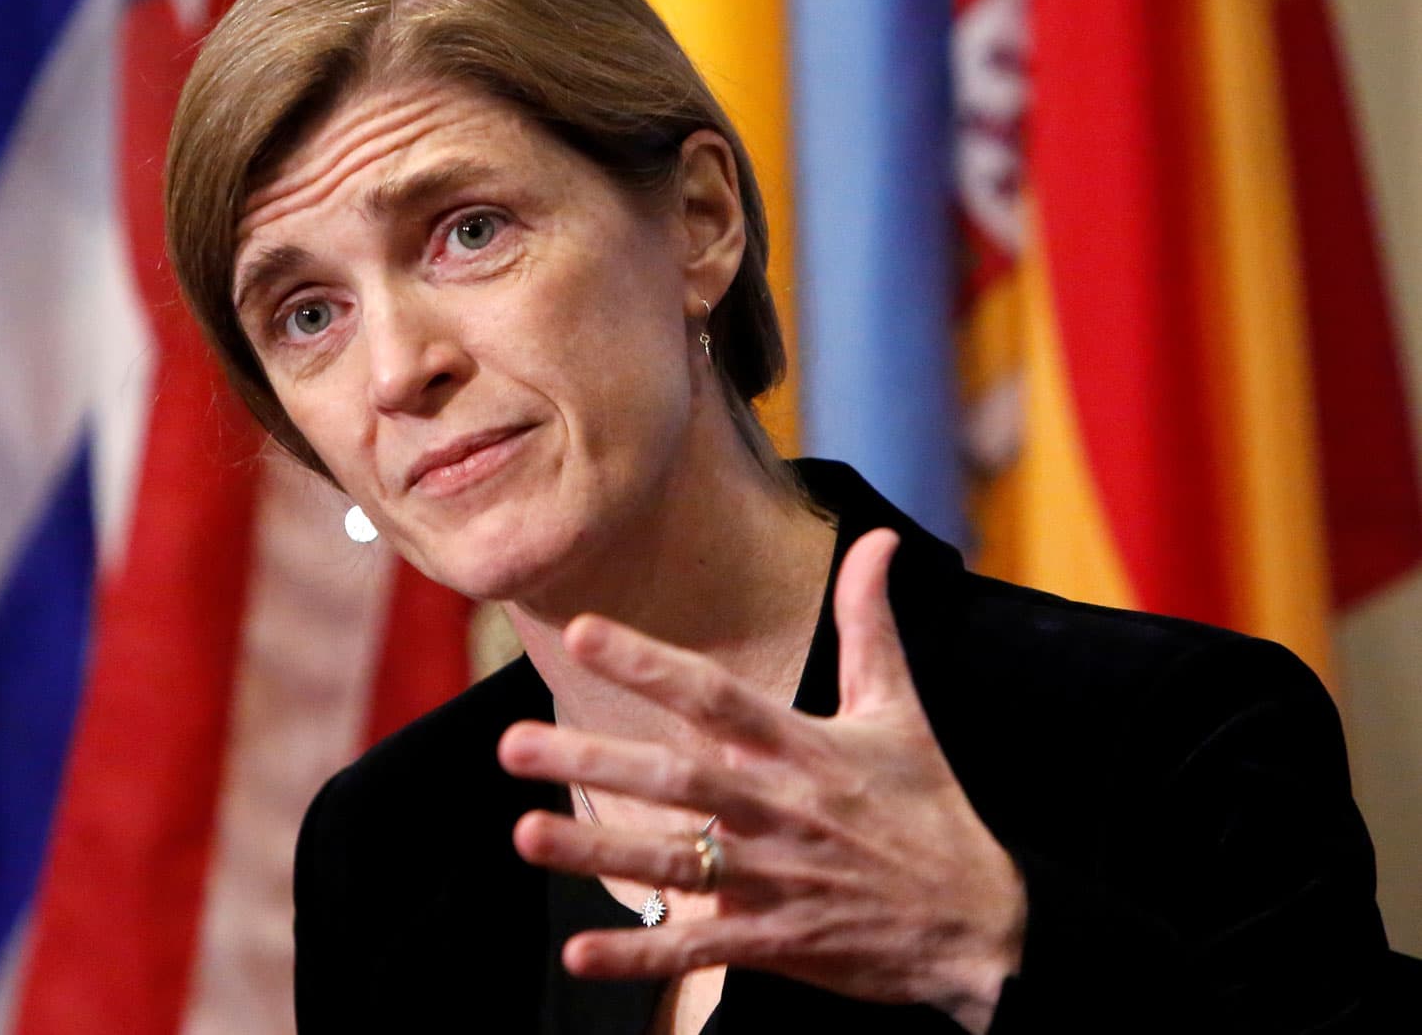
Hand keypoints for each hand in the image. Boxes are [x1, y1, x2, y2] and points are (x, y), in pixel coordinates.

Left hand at [497, 529, 1026, 1032]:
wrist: (984, 928)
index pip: (716, 695)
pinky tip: (580, 952)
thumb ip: (871, 625)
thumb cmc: (930, 810)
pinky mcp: (778, 941)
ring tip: (526, 836)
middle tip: (510, 745)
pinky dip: (641, 954)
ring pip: (675, 862)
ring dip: (599, 853)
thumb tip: (880, 540)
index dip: (651, 663)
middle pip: (678, 779)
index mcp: (804, 747)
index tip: (584, 632)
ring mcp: (776, 878)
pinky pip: (700, 946)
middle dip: (594, 762)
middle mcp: (782, 808)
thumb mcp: (902, 712)